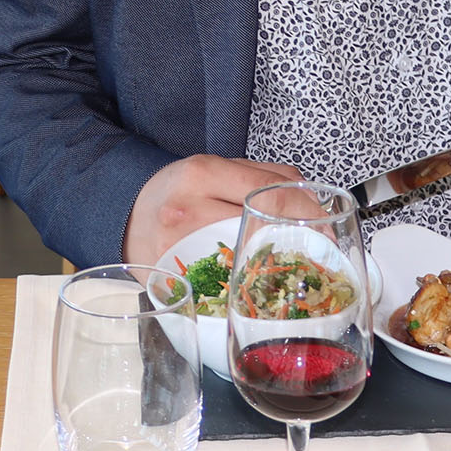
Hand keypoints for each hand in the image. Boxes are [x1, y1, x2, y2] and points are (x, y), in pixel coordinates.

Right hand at [123, 155, 304, 264]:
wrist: (125, 216)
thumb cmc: (174, 193)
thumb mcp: (210, 168)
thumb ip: (259, 175)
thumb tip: (309, 196)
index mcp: (201, 174)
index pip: (270, 192)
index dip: (307, 210)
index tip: (325, 223)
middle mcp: (188, 210)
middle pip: (263, 226)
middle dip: (300, 238)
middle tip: (319, 248)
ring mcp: (180, 249)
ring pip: (247, 258)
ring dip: (278, 262)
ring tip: (294, 265)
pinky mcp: (176, 278)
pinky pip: (226, 282)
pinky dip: (250, 280)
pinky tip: (260, 280)